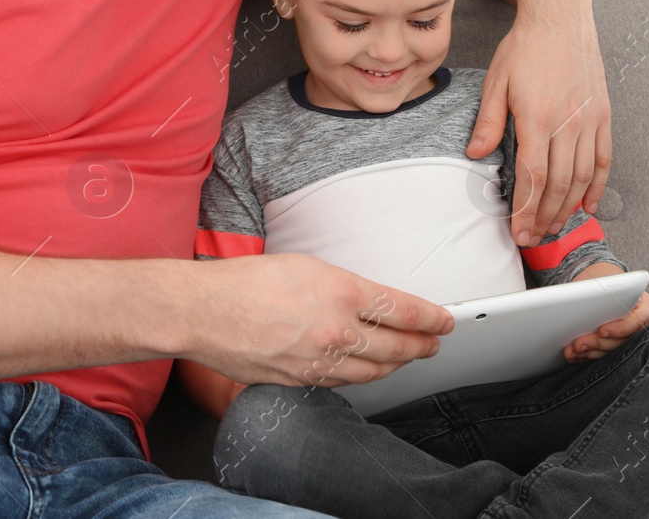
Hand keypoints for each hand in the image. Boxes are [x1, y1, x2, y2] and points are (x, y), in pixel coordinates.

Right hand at [185, 253, 453, 388]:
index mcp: (341, 293)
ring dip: (396, 364)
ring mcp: (318, 361)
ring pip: (373, 370)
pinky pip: (342, 383)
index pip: (403, 311)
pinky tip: (367, 369)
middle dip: (422, 345)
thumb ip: (345, 287)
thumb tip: (373, 302)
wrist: (204, 311)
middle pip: (397, 346)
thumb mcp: (307, 266)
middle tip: (434, 342)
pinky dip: (362, 376)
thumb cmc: (246, 282)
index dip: (431, 319)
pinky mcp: (300, 380)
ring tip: (408, 357)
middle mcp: (335, 331)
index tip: (444, 321)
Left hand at [466, 0, 611, 245]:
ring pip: (583, 177)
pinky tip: (588, 206)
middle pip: (559, 185)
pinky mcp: (603, 115)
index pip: (533, 177)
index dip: (526, 210)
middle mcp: (568, 123)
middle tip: (534, 239)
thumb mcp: (496, 81)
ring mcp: (590, 120)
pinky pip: (604, 159)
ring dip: (569, 208)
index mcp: (538, 117)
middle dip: (545, 218)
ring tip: (554, 228)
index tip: (518, 231)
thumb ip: (489, 121)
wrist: (561, 16)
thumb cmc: (525, 47)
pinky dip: (597, 186)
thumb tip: (475, 154)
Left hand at [565, 291, 648, 362]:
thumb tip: (585, 298)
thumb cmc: (612, 286)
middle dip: (597, 343)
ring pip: (613, 350)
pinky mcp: (623, 347)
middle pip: (622, 340)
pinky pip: (607, 355)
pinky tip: (577, 355)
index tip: (602, 331)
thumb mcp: (612, 284)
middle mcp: (644, 324)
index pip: (637, 320)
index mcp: (646, 305)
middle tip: (578, 344)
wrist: (612, 292)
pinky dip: (590, 355)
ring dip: (590, 352)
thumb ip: (606, 292)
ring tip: (572, 351)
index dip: (620, 328)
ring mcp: (635, 337)